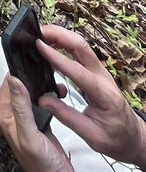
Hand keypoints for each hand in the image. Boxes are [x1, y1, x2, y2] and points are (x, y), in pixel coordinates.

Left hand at [0, 75, 78, 171]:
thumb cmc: (42, 165)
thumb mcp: (30, 136)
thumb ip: (21, 109)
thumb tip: (13, 79)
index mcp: (5, 113)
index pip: (9, 82)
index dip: (20, 69)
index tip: (34, 59)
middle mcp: (13, 112)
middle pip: (21, 84)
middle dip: (34, 75)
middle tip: (50, 67)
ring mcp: (27, 116)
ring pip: (32, 91)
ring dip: (43, 84)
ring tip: (57, 79)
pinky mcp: (40, 121)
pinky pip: (42, 100)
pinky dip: (50, 95)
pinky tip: (60, 92)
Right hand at [36, 25, 145, 168]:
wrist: (133, 137)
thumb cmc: (115, 138)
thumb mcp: (91, 135)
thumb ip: (66, 116)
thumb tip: (42, 100)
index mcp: (103, 94)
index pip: (77, 70)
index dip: (56, 57)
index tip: (39, 46)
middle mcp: (103, 77)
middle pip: (81, 46)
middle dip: (59, 35)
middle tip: (37, 33)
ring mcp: (100, 72)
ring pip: (80, 45)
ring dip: (61, 36)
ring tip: (41, 36)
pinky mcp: (96, 71)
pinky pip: (80, 51)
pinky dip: (64, 43)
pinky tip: (51, 46)